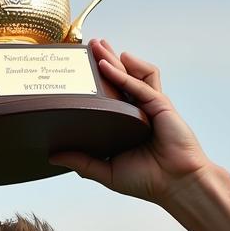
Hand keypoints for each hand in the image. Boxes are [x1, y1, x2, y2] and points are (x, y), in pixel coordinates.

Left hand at [50, 39, 212, 206]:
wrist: (176, 185)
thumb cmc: (148, 180)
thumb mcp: (107, 172)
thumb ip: (82, 163)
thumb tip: (53, 155)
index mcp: (128, 125)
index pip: (112, 96)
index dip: (99, 81)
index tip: (81, 70)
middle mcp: (139, 112)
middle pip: (121, 78)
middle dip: (105, 59)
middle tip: (89, 45)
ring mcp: (151, 106)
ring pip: (132, 74)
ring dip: (115, 59)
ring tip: (98, 46)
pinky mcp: (160, 105)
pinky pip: (140, 85)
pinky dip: (123, 74)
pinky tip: (107, 65)